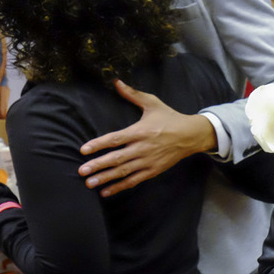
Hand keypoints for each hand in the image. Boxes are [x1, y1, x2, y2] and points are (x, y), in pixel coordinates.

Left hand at [78, 80, 217, 195]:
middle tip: (81, 171)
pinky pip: (134, 180)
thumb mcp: (153, 103)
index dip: (98, 144)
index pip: (115, 139)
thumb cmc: (170, 118)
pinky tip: (106, 191)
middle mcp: (142, 148)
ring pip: (123, 172)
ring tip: (90, 183)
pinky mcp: (153, 170)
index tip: (83, 150)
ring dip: (106, 178)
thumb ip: (133, 94)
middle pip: (117, 158)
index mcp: (140, 131)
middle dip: (98, 165)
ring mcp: (148, 161)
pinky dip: (120, 186)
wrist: (191, 135)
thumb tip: (116, 82)